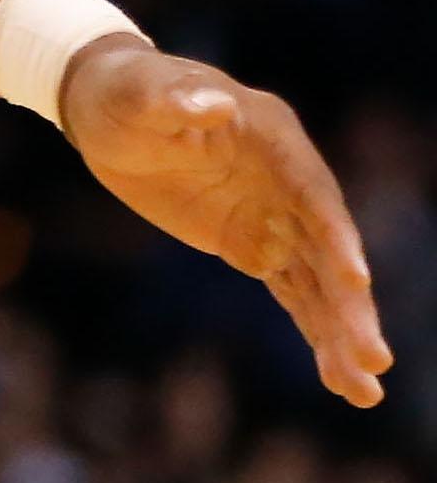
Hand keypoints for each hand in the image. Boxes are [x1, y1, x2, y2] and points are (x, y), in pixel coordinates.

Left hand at [63, 38, 392, 407]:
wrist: (107, 106)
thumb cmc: (127, 91)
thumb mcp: (142, 91)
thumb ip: (178, 98)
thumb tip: (214, 103)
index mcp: (274, 139)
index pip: (313, 195)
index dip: (334, 236)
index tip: (353, 279)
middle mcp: (290, 181)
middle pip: (328, 250)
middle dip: (350, 305)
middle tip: (374, 360)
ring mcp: (275, 216)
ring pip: (318, 282)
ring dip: (340, 332)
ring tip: (363, 391)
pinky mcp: (252, 244)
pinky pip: (293, 292)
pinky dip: (314, 331)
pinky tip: (337, 375)